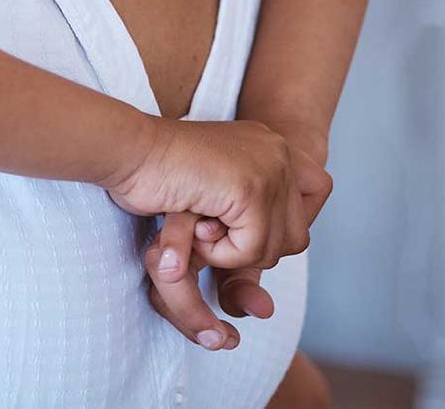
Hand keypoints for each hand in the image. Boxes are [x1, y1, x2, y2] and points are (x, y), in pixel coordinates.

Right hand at [107, 118, 320, 269]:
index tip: (239, 222)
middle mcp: (276, 150)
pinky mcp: (252, 189)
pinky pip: (252, 249)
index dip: (283, 222)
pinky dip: (221, 252)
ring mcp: (269, 167)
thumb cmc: (153, 174)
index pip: (317, 191)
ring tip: (199, 224)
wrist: (128, 150)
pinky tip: (196, 225)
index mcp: (268, 145)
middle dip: (255, 247)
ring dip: (234, 252)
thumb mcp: (213, 192)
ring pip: (277, 247)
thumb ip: (244, 221)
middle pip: (298, 233)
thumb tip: (266, 299)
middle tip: (211, 228)